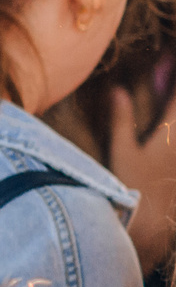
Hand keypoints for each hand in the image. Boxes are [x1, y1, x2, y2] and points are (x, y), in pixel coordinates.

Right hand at [110, 86, 175, 270]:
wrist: (148, 224)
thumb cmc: (131, 186)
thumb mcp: (121, 151)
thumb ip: (121, 120)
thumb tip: (117, 90)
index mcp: (169, 133)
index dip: (174, 85)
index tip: (171, 62)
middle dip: (174, 100)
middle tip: (170, 88)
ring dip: (173, 120)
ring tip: (167, 126)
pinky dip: (172, 147)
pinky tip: (169, 152)